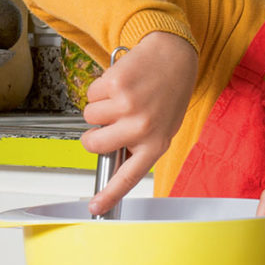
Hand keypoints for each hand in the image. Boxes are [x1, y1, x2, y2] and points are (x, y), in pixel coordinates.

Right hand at [80, 31, 197, 215]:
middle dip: (92, 135)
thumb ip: (140, 144)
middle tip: (106, 124)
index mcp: (156, 144)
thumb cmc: (168, 92)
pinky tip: (120, 82)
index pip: (128, 177)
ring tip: (122, 97)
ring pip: (89, 117)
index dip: (109, 195)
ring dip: (99, 107)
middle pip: (94, 144)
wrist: (174, 56)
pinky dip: (99, 88)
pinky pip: (90, 94)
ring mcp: (128, 106)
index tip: (95, 209)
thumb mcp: (163, 126)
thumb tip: (112, 158)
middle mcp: (142, 128)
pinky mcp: (116, 85)